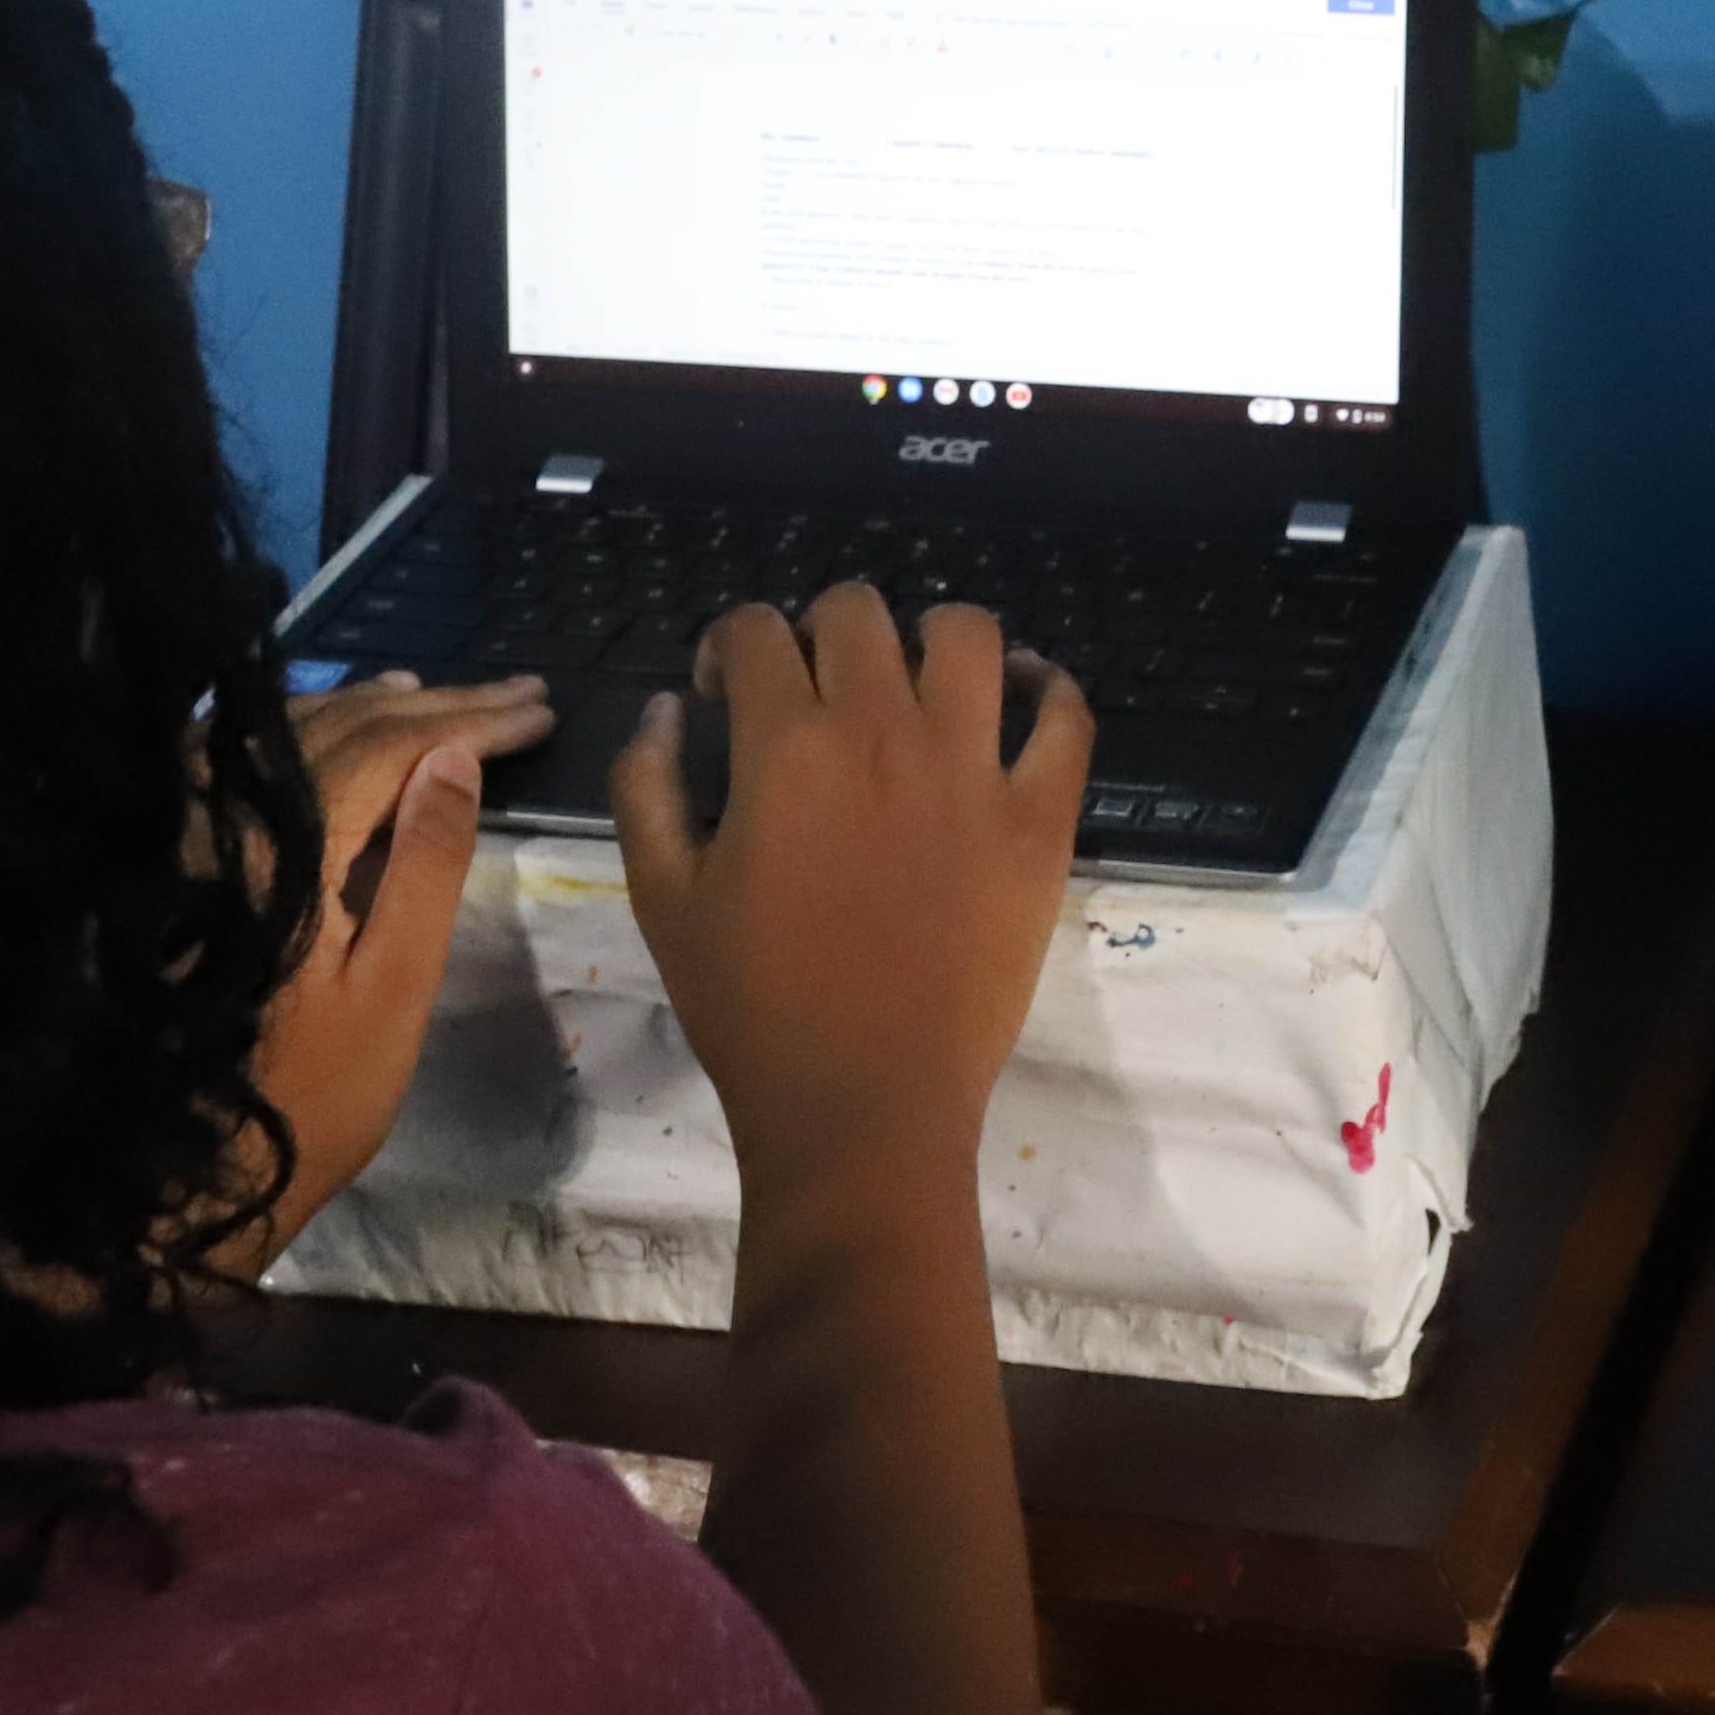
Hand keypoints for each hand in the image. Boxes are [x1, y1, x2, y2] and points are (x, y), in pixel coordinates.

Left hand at [220, 668, 550, 1271]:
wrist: (185, 1170)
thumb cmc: (311, 1095)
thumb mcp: (393, 988)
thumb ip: (423, 867)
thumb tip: (458, 757)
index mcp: (288, 848)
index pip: (391, 747)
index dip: (472, 722)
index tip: (543, 712)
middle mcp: (228, 820)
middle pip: (341, 729)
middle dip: (439, 708)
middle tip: (520, 695)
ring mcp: (192, 837)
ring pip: (286, 737)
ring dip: (369, 711)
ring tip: (436, 698)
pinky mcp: (179, 863)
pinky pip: (239, 764)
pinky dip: (301, 738)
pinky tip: (329, 736)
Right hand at [611, 583, 1089, 1197]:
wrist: (863, 1103)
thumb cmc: (751, 1008)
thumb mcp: (659, 895)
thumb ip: (647, 783)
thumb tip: (667, 707)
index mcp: (785, 746)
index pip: (755, 629)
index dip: (728, 647)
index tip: (723, 695)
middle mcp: (884, 733)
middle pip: (858, 612)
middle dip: (820, 632)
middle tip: (816, 693)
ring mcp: (974, 771)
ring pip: (968, 634)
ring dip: (931, 636)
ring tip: (917, 681)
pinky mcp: (1041, 820)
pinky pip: (1067, 718)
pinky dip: (1047, 688)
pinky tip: (1021, 697)